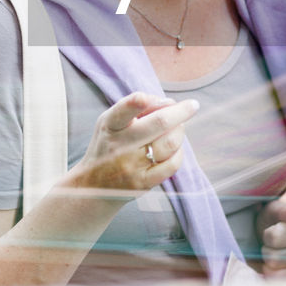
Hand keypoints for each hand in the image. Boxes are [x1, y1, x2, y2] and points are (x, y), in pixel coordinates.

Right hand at [65, 92, 197, 195]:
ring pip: (170, 143)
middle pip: (159, 124)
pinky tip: (175, 148)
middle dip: (181, 111)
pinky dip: (179, 152)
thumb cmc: (108, 144)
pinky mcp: (143, 183)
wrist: (93, 186)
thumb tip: (169, 103)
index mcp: (110, 125)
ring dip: (180, 131)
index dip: (139, 102)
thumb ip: (134, 107)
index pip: (124, 111)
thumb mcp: (110, 121)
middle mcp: (120, 146)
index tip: (162, 99)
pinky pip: (172, 165)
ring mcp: (132, 166)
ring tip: (178, 127)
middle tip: (192, 105)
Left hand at [258, 198, 285, 278]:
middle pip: (274, 258)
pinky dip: (274, 276)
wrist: (280, 238)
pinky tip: (278, 268)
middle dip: (268, 250)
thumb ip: (285, 210)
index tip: (274, 230)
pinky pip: (282, 284)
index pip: (275, 238)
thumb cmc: (276, 223)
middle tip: (275, 245)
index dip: (268, 235)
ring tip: (278, 254)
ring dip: (270, 264)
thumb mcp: (276, 210)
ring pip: (275, 273)